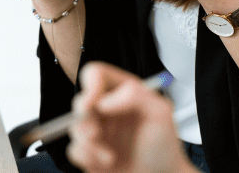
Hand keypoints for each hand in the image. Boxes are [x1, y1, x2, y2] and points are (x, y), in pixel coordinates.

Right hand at [67, 63, 195, 172]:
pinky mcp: (90, 153)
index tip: (94, 103)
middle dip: (84, 118)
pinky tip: (107, 163)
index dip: (91, 85)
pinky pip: (73, 150)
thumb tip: (104, 101)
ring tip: (109, 156)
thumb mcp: (160, 113)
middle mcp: (107, 109)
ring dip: (88, 143)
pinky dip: (87, 157)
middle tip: (96, 132)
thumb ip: (135, 95)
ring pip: (74, 127)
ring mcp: (98, 131)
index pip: (97, 74)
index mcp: (123, 93)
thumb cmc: (165, 148)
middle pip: (80, 100)